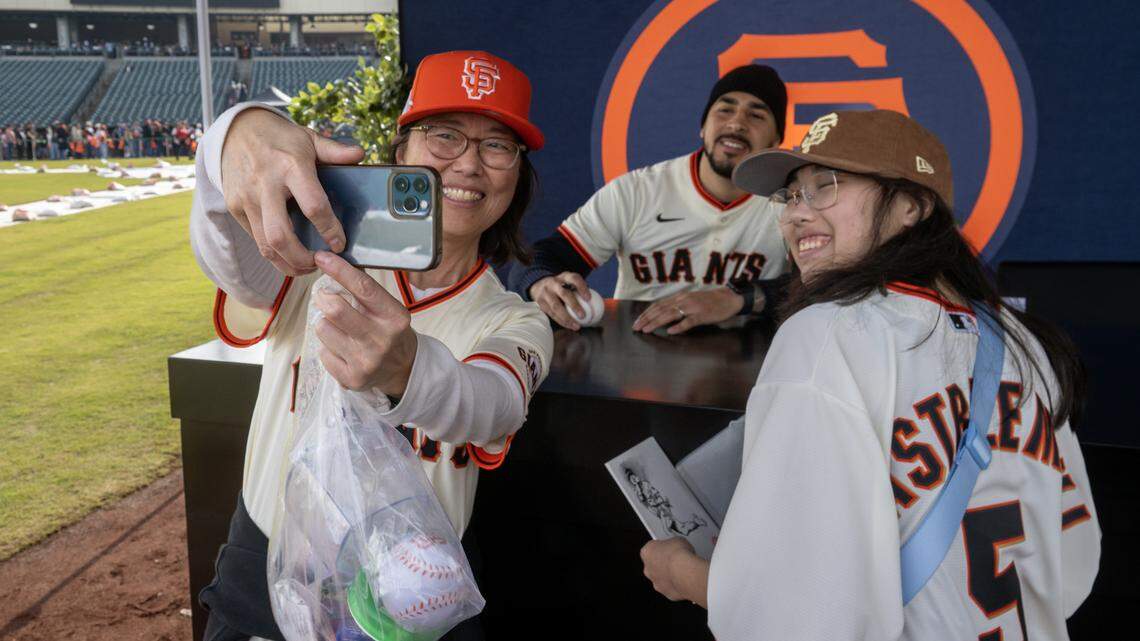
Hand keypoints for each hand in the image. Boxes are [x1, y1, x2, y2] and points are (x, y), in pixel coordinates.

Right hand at [220, 108, 363, 275]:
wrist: (236, 130)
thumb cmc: (280, 138)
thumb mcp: (308, 138)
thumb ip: (334, 150)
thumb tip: (360, 154)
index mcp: (291, 166)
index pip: (314, 206)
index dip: (330, 230)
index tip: (340, 244)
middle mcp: (265, 184)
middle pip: (281, 235)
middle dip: (302, 259)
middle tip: (320, 263)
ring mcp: (246, 198)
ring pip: (265, 244)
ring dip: (286, 263)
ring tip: (305, 267)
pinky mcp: (234, 207)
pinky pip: (254, 238)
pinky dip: (272, 252)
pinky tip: (287, 254)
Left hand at [312, 251, 417, 396]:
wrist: (404, 371)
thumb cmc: (391, 333)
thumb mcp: (389, 309)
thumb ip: (365, 292)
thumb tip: (334, 264)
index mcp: (395, 318)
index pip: (363, 287)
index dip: (339, 270)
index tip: (322, 257)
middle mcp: (382, 340)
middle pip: (336, 310)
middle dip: (323, 298)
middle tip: (323, 296)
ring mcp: (366, 361)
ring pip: (323, 329)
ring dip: (324, 324)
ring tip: (338, 328)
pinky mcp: (351, 378)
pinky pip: (323, 352)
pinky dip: (327, 347)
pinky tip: (342, 349)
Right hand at [529, 272, 589, 330]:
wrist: (538, 285)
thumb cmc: (561, 287)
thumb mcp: (568, 283)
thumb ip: (579, 290)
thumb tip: (598, 304)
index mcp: (564, 276)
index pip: (574, 279)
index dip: (582, 287)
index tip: (589, 298)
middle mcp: (553, 283)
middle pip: (564, 294)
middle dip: (574, 305)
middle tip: (583, 315)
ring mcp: (545, 293)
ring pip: (556, 306)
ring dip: (567, 318)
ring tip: (576, 326)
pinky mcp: (540, 303)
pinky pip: (551, 314)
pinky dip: (561, 321)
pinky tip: (569, 326)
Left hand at [632, 288, 743, 334]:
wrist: (728, 298)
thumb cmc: (709, 301)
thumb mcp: (690, 300)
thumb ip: (677, 306)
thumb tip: (662, 314)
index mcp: (680, 297)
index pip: (658, 305)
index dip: (646, 313)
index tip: (637, 321)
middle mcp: (683, 300)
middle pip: (661, 309)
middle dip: (647, 319)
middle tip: (636, 328)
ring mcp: (693, 308)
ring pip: (671, 315)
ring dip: (657, 322)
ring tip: (646, 329)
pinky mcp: (702, 315)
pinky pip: (689, 321)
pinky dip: (679, 326)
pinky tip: (670, 331)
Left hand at [640, 538, 704, 603]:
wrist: (686, 572)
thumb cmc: (679, 555)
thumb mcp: (677, 540)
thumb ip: (673, 544)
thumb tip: (677, 545)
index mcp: (646, 552)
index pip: (652, 548)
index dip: (662, 547)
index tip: (669, 546)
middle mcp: (648, 569)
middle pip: (654, 565)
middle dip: (664, 563)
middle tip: (676, 559)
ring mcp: (656, 583)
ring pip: (662, 578)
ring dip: (670, 575)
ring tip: (683, 570)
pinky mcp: (667, 593)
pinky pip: (672, 588)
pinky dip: (678, 585)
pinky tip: (686, 579)